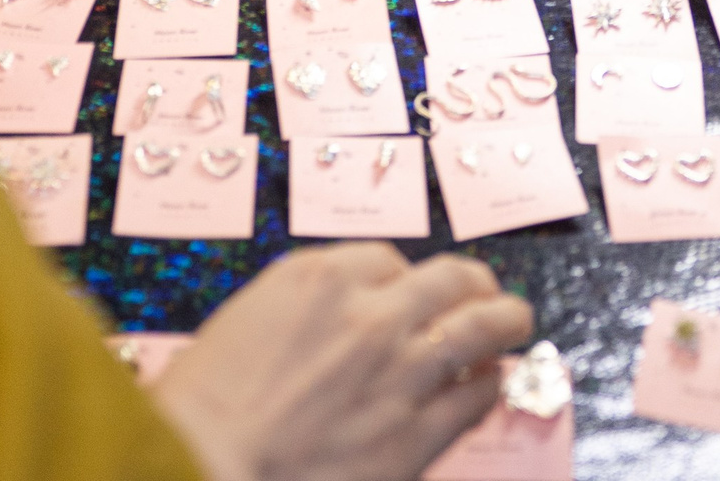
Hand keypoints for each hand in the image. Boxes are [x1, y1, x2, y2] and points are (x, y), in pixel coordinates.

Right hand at [146, 243, 533, 480]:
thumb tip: (353, 306)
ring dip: (505, 319)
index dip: (401, 279)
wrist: (205, 463)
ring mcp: (402, 373)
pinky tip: (485, 386)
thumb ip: (313, 303)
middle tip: (484, 292)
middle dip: (474, 283)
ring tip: (514, 320)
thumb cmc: (211, 400)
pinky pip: (476, 398)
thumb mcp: (255, 314)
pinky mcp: (417, 436)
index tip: (407, 294)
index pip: (390, 259)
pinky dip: (487, 386)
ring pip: (482, 328)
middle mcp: (374, 313)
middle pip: (454, 278)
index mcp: (327, 277)